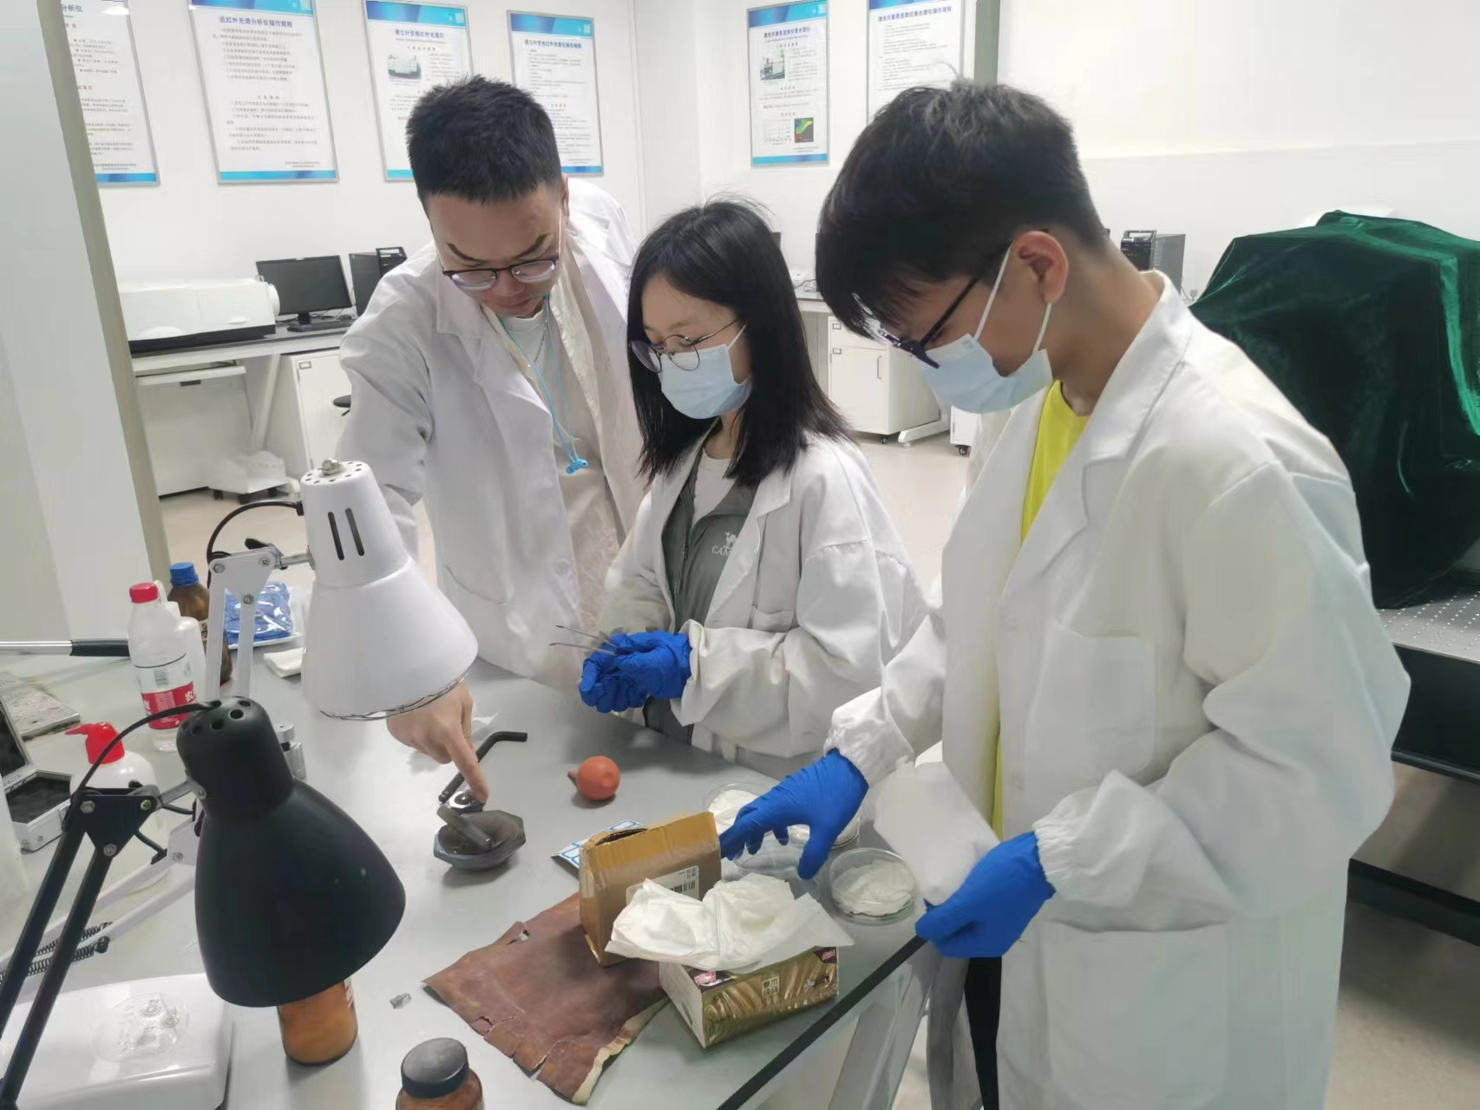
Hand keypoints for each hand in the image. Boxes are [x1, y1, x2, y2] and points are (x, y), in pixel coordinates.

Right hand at [385, 681, 487, 801]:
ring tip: (429, 716)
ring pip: (429, 751)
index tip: (482, 795)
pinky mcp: (397, 735)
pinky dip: (418, 735)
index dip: (476, 780)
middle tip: (447, 725)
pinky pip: (414, 743)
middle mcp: (428, 739)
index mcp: (449, 731)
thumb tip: (467, 752)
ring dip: (433, 741)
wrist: (407, 669)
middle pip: (445, 758)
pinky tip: (416, 716)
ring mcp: (410, 738)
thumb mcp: (463, 703)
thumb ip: (466, 730)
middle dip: (449, 748)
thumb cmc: (442, 683)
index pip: (465, 762)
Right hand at [580, 632, 691, 712]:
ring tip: (629, 698)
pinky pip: (624, 695)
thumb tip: (612, 660)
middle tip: (607, 701)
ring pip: (610, 689)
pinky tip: (638, 698)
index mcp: (624, 650)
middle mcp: (623, 662)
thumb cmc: (673, 660)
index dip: (589, 676)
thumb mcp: (651, 660)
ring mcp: (630, 674)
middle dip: (601, 692)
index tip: (589, 692)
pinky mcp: (638, 685)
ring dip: (614, 698)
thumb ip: (629, 661)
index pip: (597, 661)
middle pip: (600, 678)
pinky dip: (627, 700)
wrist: (692, 669)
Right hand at [718, 751, 868, 878]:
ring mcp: (783, 793)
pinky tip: (784, 837)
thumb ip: (813, 854)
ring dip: (754, 830)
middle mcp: (774, 799)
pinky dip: (770, 824)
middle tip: (733, 855)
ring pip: (760, 812)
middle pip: (747, 817)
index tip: (716, 853)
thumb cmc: (836, 796)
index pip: (745, 826)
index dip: (729, 840)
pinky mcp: (792, 791)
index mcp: (777, 808)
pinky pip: (772, 809)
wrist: (850, 767)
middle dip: (738, 836)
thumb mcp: (827, 830)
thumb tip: (802, 874)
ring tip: (755, 850)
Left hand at [915, 832, 1054, 957]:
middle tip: (939, 892)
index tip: (931, 902)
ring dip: (957, 905)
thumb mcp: (969, 902)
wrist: (1039, 860)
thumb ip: (944, 920)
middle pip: (957, 933)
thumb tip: (922, 933)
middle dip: (945, 915)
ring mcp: (1002, 921)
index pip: (947, 945)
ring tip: (951, 885)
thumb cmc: (1002, 882)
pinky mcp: (1007, 905)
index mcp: (986, 944)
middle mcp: (995, 938)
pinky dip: (970, 897)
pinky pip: (979, 906)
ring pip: (968, 918)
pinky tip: (967, 881)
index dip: (934, 926)